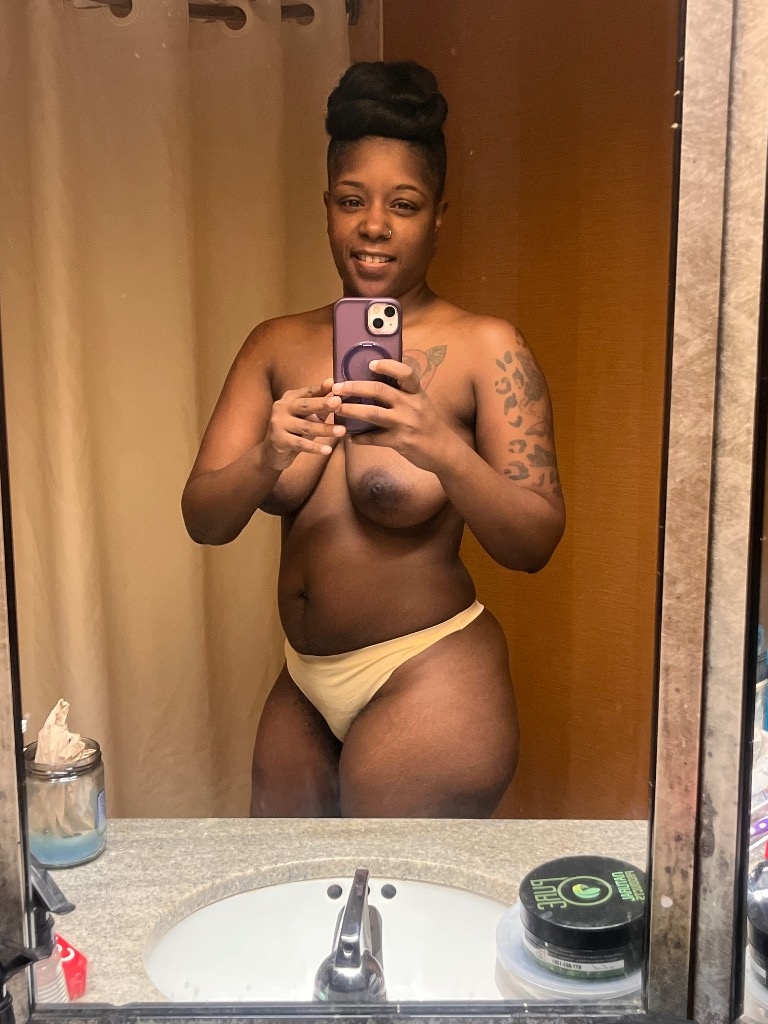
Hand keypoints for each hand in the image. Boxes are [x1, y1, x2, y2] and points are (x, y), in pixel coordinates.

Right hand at [264, 378, 345, 469]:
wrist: (272, 452)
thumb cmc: (295, 431)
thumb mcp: (308, 417)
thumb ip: (321, 407)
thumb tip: (338, 395)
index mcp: (290, 399)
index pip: (307, 392)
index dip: (321, 388)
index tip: (334, 384)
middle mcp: (282, 408)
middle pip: (305, 406)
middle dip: (322, 404)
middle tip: (338, 402)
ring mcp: (278, 424)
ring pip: (305, 426)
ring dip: (324, 429)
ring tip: (341, 431)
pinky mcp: (279, 440)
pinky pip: (300, 443)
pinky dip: (315, 447)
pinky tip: (327, 450)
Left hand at [331, 359, 451, 470]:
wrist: (443, 450)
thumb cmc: (428, 423)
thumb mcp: (420, 402)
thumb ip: (403, 392)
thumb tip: (375, 380)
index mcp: (417, 392)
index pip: (405, 373)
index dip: (388, 366)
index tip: (370, 364)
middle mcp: (412, 405)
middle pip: (380, 391)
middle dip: (355, 387)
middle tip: (338, 387)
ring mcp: (405, 423)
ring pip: (373, 414)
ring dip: (351, 410)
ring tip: (337, 408)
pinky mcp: (400, 441)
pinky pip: (375, 438)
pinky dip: (361, 438)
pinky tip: (350, 437)